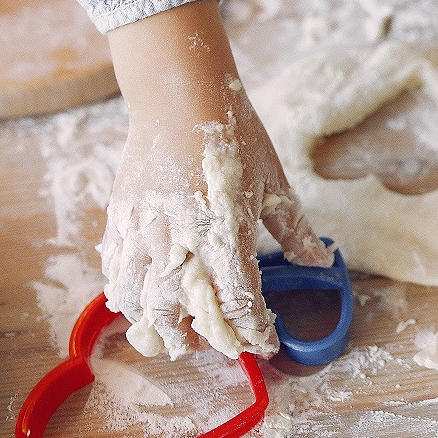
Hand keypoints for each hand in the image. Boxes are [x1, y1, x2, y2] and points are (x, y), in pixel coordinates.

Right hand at [101, 1, 331, 358]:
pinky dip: (128, 297)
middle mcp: (183, 243)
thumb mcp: (275, 185)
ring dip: (162, 329)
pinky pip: (116, 275)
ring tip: (179, 331)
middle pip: (186, 321)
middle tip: (224, 338)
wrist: (180, 96)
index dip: (256, 332)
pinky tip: (145, 298)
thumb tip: (321, 261)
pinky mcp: (122, 222)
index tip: (267, 341)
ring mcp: (146, 234)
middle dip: (208, 341)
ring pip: (142, 308)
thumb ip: (296, 232)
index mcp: (227, 236)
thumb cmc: (235, 137)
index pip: (240, 307)